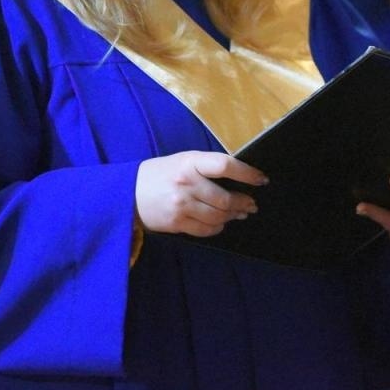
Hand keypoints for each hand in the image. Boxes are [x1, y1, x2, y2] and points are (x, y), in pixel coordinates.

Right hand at [134, 151, 265, 236]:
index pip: (225, 165)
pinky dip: (217, 227)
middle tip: (252, 204)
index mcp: (190, 162)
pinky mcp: (176, 223)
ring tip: (241, 213)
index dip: (247, 173)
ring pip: (218, 216)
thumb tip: (237, 180)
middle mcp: (186, 183)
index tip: (262, 179)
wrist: (127, 193)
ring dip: (233, 216)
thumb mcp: (182, 161)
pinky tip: (221, 223)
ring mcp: (181, 205)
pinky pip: (206, 229)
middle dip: (244, 202)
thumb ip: (206, 167)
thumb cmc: (160, 173)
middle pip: (225, 197)